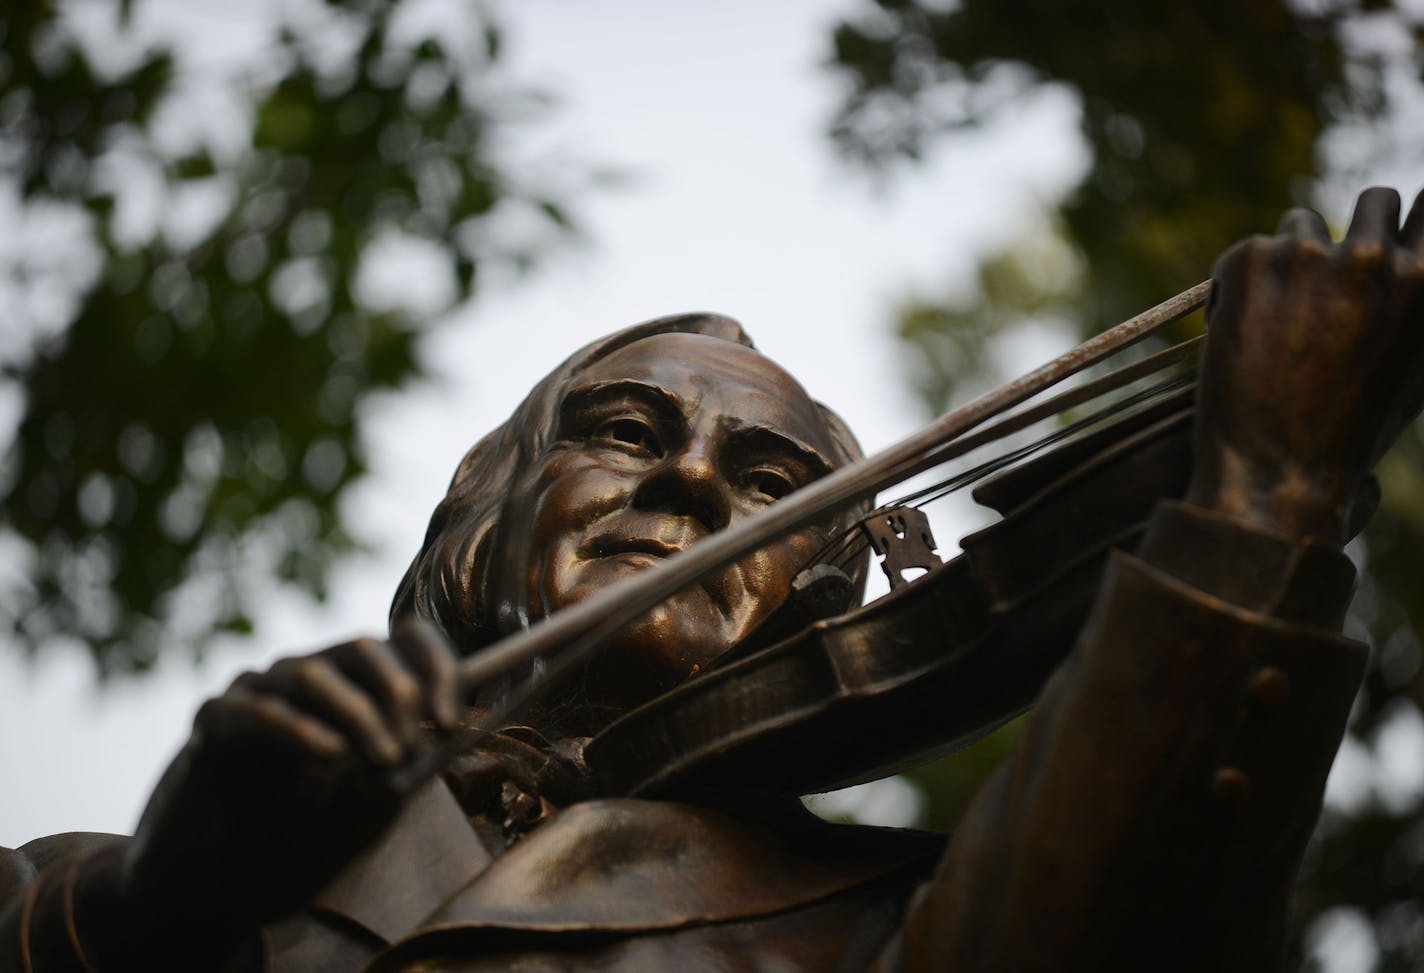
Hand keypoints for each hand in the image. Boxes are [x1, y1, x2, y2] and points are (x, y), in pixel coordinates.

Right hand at [109, 620, 461, 956]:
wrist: (207, 889)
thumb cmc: (292, 843)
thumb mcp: (367, 808)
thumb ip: (404, 771)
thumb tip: (448, 736)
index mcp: (349, 690)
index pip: (402, 642)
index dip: (436, 668)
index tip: (452, 719)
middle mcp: (303, 679)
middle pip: (362, 647)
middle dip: (400, 690)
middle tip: (413, 746)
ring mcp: (254, 694)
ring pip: (312, 671)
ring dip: (358, 712)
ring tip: (383, 759)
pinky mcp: (212, 725)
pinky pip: (254, 709)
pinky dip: (297, 728)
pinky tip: (330, 754)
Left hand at [1188, 187, 1423, 544]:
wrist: (1274, 471)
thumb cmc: (1349, 435)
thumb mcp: (1417, 371)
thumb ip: (1417, 307)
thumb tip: (1413, 268)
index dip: (1412, 216)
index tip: (1395, 230)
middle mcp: (1375, 258)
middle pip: (1377, 199)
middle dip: (1356, 230)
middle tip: (1332, 276)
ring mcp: (1310, 254)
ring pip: (1303, 226)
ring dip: (1293, 260)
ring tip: (1279, 325)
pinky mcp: (1250, 261)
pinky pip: (1249, 254)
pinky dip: (1242, 286)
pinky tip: (1241, 335)